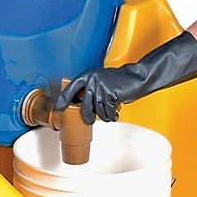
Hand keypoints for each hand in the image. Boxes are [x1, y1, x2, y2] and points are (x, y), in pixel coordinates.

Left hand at [55, 32, 196, 124]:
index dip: (64, 100)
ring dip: (105, 115)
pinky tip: (115, 111)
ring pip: (97, 111)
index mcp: (87, 75)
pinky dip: (112, 115)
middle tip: (89, 120)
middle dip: (87, 116)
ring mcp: (100, 87)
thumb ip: (90, 89)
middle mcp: (91, 80)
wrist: (136, 77)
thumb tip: (79, 104)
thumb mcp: (100, 81)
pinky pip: (107, 112)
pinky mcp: (109, 94)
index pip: (71, 89)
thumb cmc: (119, 81)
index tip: (59, 109)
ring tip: (110, 111)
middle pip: (84, 106)